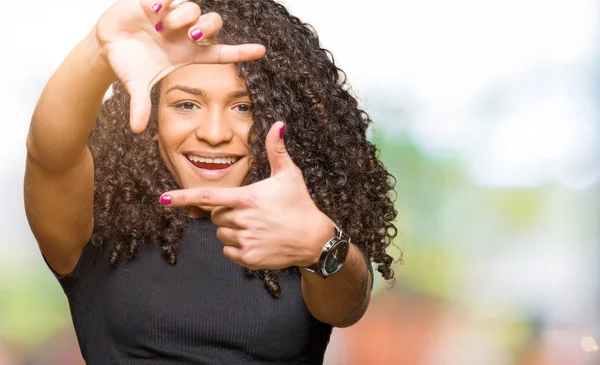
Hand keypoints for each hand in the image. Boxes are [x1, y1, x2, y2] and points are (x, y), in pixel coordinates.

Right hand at [94, 0, 265, 132]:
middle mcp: (185, 34)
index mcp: (189, 53)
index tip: (262, 51)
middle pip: (213, 24)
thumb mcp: (137, 85)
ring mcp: (172, 17)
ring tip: (163, 25)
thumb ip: (140, 105)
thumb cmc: (131, 65)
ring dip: (184, 16)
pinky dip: (166, 0)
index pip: (221, 52)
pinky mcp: (156, 2)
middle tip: (192, 35)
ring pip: (194, 8)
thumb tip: (136, 130)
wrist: (109, 45)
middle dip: (207, 28)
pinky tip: (154, 10)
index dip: (241, 52)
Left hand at [161, 122, 333, 269]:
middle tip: (251, 212)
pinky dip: (237, 248)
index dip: (183, 197)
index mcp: (247, 198)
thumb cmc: (300, 204)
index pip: (208, 197)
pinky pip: (228, 252)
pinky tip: (257, 241)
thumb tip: (278, 124)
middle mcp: (243, 220)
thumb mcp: (290, 175)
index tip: (163, 199)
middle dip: (226, 213)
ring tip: (257, 227)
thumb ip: (277, 150)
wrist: (314, 239)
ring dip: (232, 231)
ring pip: (221, 235)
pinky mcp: (249, 258)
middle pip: (216, 216)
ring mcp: (246, 241)